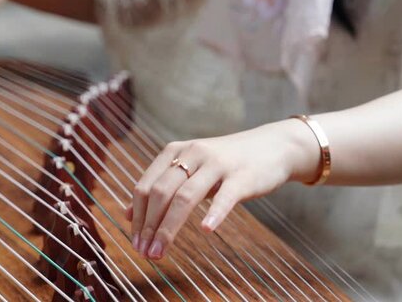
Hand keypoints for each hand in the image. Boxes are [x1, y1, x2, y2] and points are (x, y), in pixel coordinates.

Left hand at [126, 119, 320, 259]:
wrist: (273, 147)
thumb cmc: (225, 164)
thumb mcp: (189, 170)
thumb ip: (161, 188)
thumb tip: (128, 214)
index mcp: (175, 152)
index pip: (145, 186)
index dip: (137, 217)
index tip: (135, 243)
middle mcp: (192, 153)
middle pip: (161, 192)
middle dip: (149, 226)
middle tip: (145, 253)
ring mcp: (217, 164)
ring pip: (185, 196)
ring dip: (169, 228)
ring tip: (160, 252)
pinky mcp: (242, 176)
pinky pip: (225, 197)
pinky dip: (214, 213)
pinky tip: (206, 230)